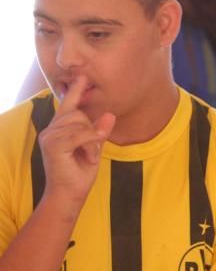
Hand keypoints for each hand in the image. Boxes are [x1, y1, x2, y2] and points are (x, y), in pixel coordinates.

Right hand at [38, 76, 114, 217]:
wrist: (70, 194)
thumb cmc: (80, 172)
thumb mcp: (95, 148)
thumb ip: (99, 131)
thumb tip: (110, 114)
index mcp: (60, 129)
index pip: (68, 106)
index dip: (76, 91)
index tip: (82, 76)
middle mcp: (51, 130)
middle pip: (79, 115)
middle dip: (92, 132)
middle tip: (90, 153)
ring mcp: (49, 136)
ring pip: (81, 125)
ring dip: (91, 142)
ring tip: (86, 158)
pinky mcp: (53, 144)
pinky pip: (80, 135)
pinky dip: (90, 144)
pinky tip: (88, 157)